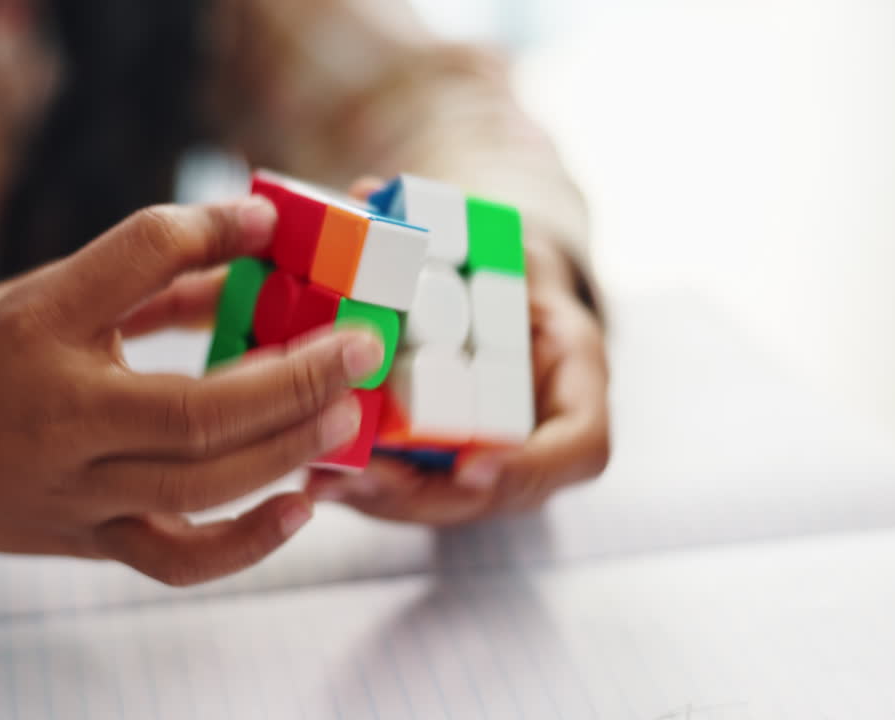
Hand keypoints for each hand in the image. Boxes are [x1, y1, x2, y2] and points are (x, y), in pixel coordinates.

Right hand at [0, 197, 383, 585]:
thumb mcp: (34, 298)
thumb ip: (134, 276)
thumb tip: (245, 240)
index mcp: (35, 330)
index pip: (135, 262)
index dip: (208, 230)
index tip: (266, 217)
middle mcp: (57, 418)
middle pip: (198, 409)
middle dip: (296, 378)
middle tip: (361, 346)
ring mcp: (74, 493)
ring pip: (200, 487)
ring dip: (288, 451)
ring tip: (346, 417)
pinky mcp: (87, 540)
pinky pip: (176, 560)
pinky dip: (246, 543)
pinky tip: (300, 506)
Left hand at [304, 179, 609, 525]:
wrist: (502, 295)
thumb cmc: (507, 264)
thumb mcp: (498, 237)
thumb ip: (446, 218)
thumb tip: (364, 190)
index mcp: (577, 383)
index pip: (580, 449)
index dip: (529, 466)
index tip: (473, 467)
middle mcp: (538, 436)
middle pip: (491, 494)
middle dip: (422, 493)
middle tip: (362, 479)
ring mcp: (492, 461)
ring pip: (442, 503)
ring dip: (381, 499)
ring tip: (324, 481)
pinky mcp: (445, 468)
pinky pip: (411, 490)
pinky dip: (364, 487)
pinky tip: (313, 475)